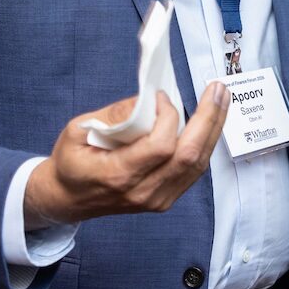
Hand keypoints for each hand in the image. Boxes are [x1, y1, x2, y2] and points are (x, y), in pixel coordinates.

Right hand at [25, 83, 228, 223]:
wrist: (67, 199)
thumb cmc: (71, 163)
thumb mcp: (78, 130)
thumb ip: (115, 114)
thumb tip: (152, 100)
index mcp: (118, 175)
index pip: (161, 146)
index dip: (168, 116)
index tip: (160, 96)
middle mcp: (143, 191)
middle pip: (189, 155)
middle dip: (209, 118)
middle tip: (218, 89)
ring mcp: (157, 199)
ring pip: (197, 164)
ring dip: (213, 129)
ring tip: (220, 99)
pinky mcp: (165, 199)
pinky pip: (193, 171)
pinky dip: (204, 144)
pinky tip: (209, 122)